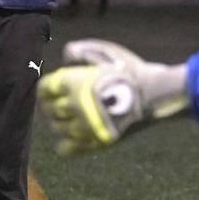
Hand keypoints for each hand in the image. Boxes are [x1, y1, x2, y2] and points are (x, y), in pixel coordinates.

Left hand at [39, 39, 188, 156]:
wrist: (153, 95)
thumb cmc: (131, 70)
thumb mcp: (106, 51)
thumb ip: (81, 51)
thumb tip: (66, 58)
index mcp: (74, 82)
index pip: (45, 88)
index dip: (47, 87)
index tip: (53, 87)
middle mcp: (74, 106)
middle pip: (49, 109)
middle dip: (52, 104)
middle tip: (59, 102)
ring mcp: (84, 127)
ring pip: (57, 128)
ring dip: (60, 121)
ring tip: (68, 117)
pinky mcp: (95, 142)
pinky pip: (67, 149)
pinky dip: (65, 142)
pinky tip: (73, 134)